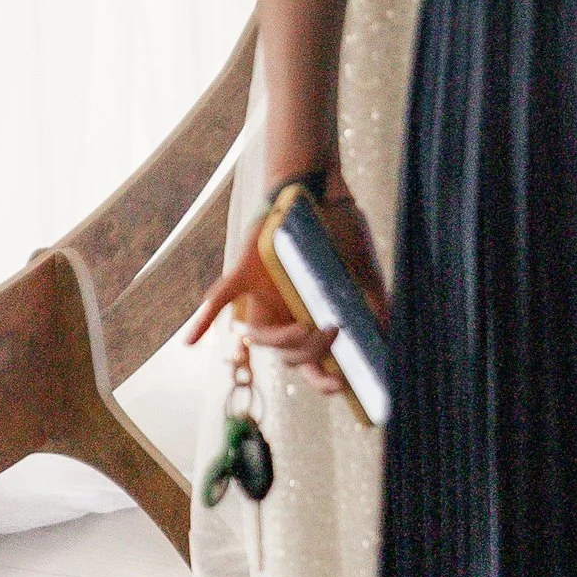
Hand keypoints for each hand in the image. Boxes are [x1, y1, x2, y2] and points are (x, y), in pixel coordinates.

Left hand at [190, 170, 389, 396]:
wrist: (323, 191)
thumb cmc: (343, 231)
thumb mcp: (364, 273)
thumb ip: (375, 306)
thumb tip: (387, 339)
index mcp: (311, 316)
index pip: (311, 361)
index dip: (322, 380)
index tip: (339, 385)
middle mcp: (284, 311)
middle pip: (288, 356)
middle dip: (311, 353)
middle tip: (331, 330)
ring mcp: (262, 296)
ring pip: (261, 337)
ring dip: (282, 342)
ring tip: (305, 327)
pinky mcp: (243, 274)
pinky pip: (218, 300)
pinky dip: (201, 323)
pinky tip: (189, 343)